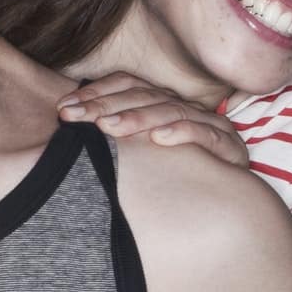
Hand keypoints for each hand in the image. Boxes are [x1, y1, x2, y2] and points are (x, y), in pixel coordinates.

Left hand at [58, 73, 248, 169]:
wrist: (228, 206)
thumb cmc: (176, 181)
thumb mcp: (137, 160)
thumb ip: (110, 144)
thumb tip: (65, 134)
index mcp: (161, 105)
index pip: (126, 85)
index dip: (95, 93)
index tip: (63, 109)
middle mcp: (183, 108)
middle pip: (142, 96)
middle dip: (104, 105)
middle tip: (74, 117)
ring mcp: (207, 124)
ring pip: (170, 110)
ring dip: (137, 118)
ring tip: (108, 128)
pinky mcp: (228, 145)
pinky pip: (203, 133)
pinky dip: (181, 133)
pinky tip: (158, 139)